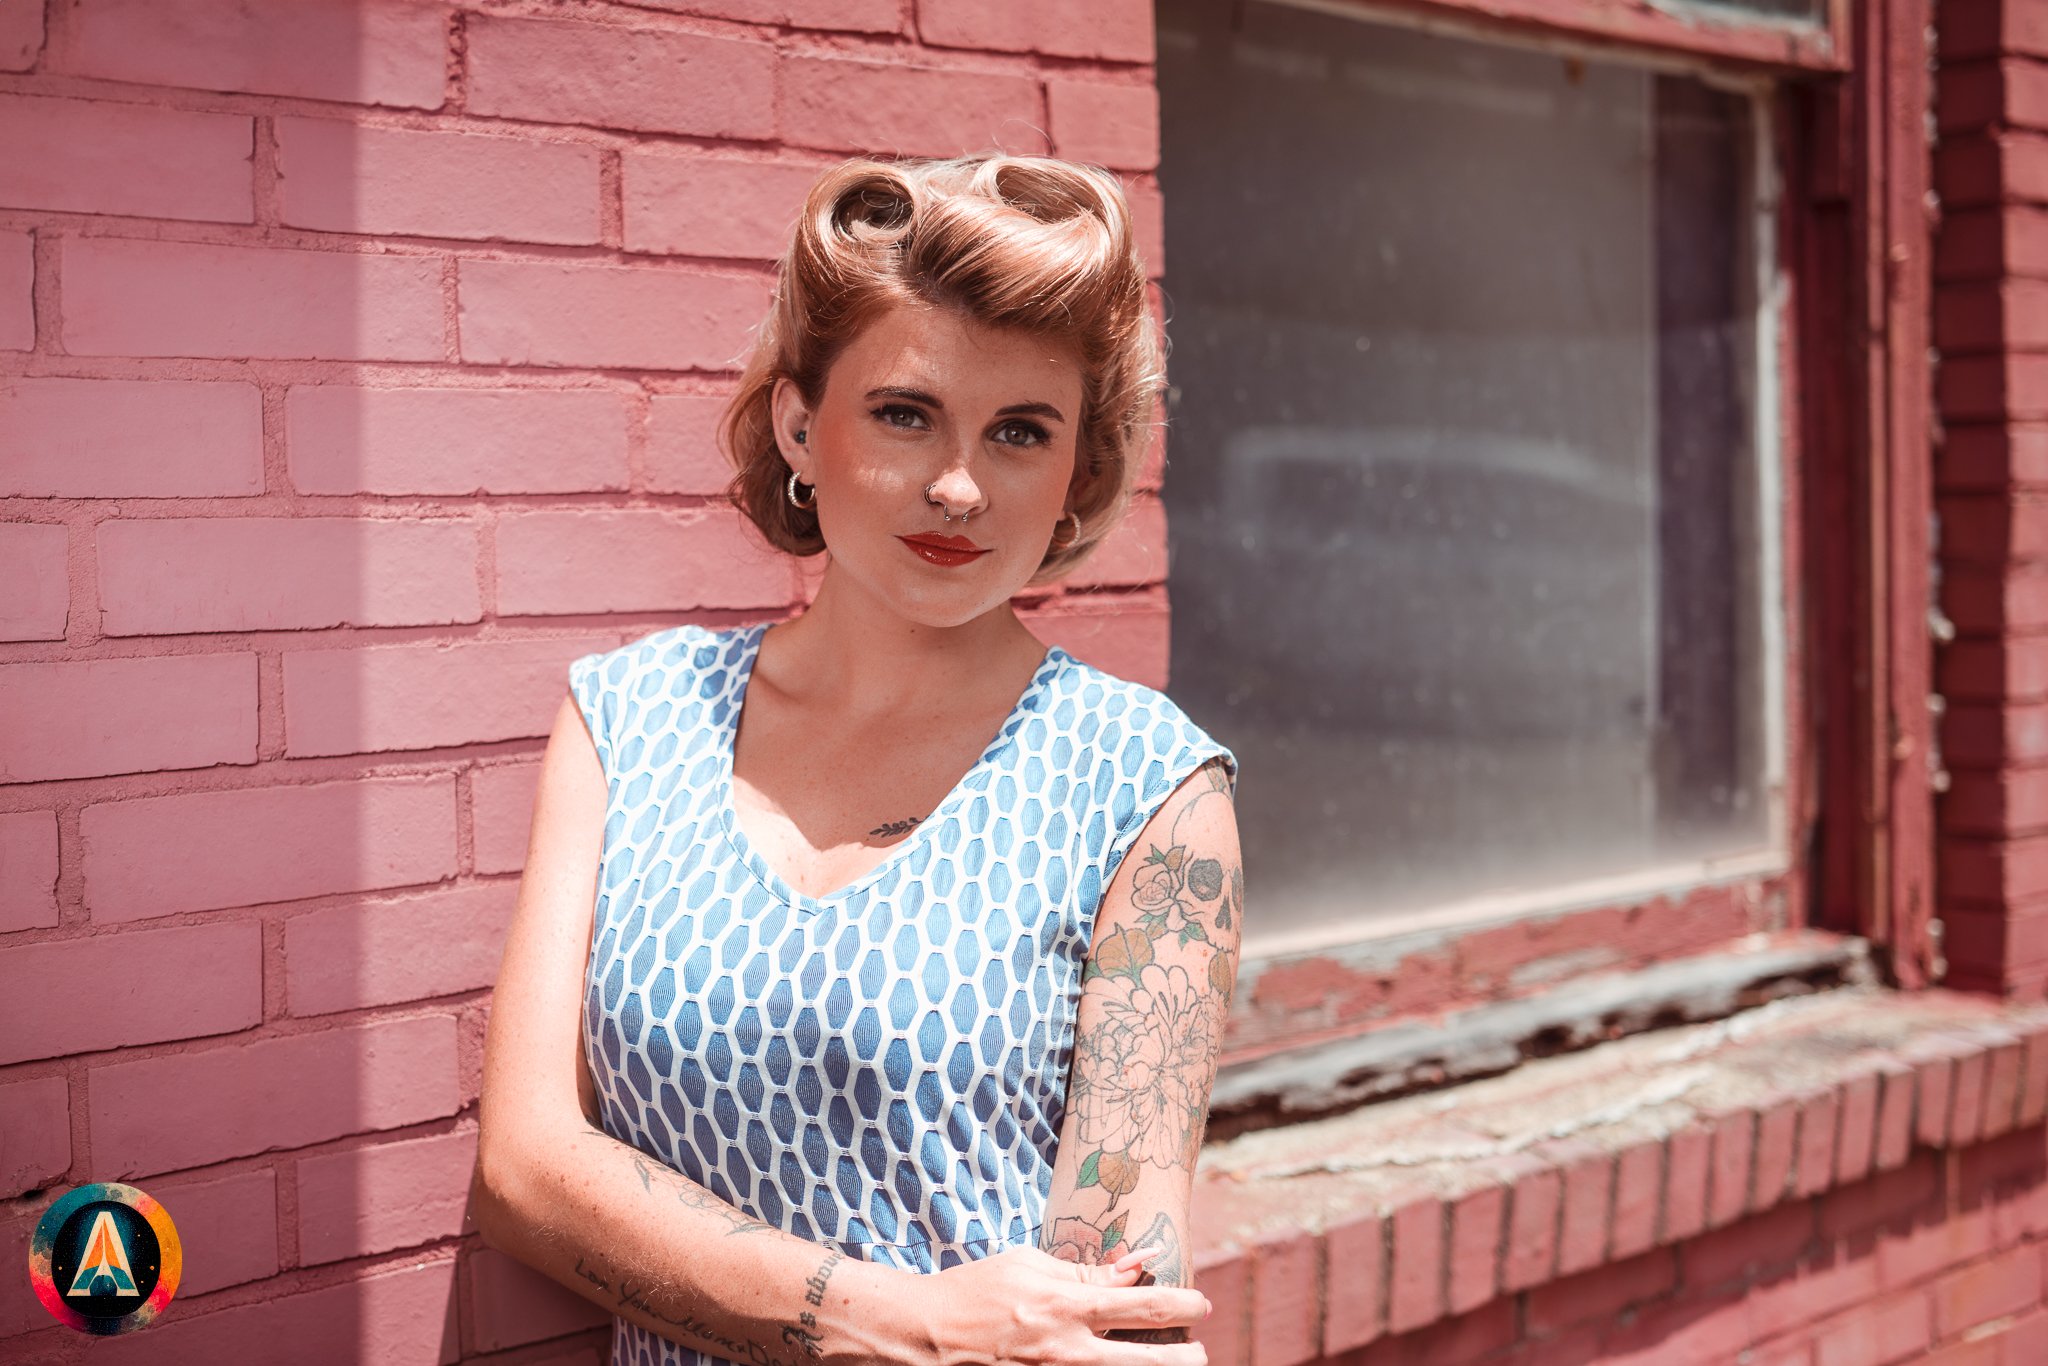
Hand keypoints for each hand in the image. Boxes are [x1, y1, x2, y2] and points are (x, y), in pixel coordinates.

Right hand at [922, 1242, 1209, 1365]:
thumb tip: (1137, 1268)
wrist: (925, 1334)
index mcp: (1066, 1306)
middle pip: (1149, 1363)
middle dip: (1186, 1357)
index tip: (1201, 1303)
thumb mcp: (1030, 1266)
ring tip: (1171, 1363)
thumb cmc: (977, 1290)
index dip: (1183, 1305)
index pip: (1144, 1307)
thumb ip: (1086, 1272)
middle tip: (1199, 1351)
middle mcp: (1067, 1351)